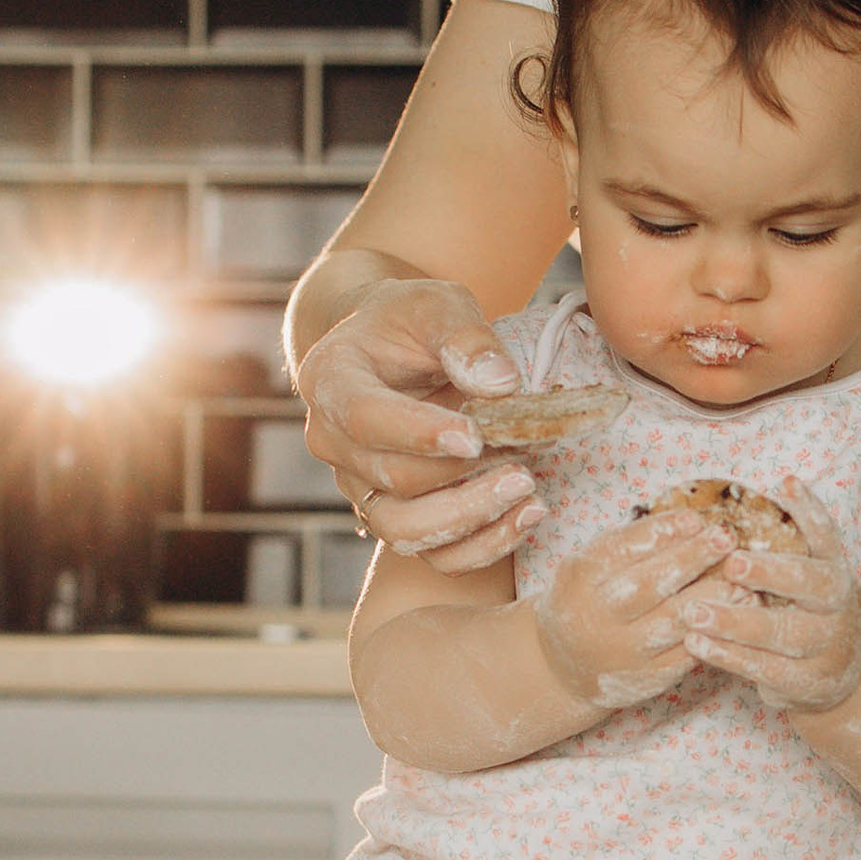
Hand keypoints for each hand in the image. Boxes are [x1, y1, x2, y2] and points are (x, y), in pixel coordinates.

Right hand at [297, 277, 541, 572]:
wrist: (389, 348)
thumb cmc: (412, 321)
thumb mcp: (438, 305)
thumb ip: (466, 338)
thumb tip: (501, 385)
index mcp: (331, 380)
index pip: (366, 418)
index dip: (420, 433)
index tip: (476, 436)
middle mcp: (333, 442)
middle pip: (393, 480)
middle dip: (463, 475)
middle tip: (525, 457)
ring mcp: (359, 486)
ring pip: (406, 531)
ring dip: (473, 518)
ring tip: (529, 490)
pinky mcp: (392, 515)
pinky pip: (431, 555)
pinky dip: (481, 546)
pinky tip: (527, 516)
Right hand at [533, 509, 726, 716]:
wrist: (565, 669)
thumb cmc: (587, 602)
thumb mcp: (588, 568)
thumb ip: (627, 546)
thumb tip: (688, 520)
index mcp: (578, 580)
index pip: (621, 550)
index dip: (661, 533)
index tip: (695, 519)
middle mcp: (596, 617)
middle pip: (649, 585)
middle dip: (691, 557)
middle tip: (725, 537)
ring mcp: (621, 651)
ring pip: (672, 620)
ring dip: (711, 595)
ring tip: (740, 573)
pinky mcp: (647, 677)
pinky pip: (686, 652)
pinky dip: (714, 629)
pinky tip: (736, 610)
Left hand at [678, 482, 860, 712]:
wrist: (843, 678)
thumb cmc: (805, 615)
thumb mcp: (805, 582)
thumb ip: (777, 555)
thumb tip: (718, 520)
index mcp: (835, 570)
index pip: (826, 535)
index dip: (809, 509)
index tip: (785, 482)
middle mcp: (838, 604)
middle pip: (810, 584)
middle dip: (770, 572)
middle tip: (731, 564)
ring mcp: (827, 644)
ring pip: (783, 632)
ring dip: (735, 622)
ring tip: (693, 612)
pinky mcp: (809, 680)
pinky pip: (766, 668)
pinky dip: (728, 656)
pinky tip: (696, 645)